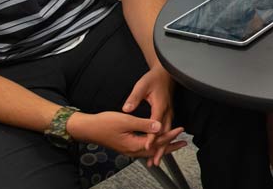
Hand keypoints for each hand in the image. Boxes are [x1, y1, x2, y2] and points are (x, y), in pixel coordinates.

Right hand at [67, 110, 185, 159]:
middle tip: (183, 142)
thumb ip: (143, 124)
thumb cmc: (105, 123)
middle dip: (170, 145)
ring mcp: (129, 150)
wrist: (89, 128)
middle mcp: (132, 150)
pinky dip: (153, 147)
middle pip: (156, 150)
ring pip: (150, 150)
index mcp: (134, 145)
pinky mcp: (127, 146)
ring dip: (163, 147)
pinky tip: (156, 146)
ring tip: (175, 144)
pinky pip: (144, 149)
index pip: (157, 141)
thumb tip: (158, 127)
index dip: (170, 134)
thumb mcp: (126, 121)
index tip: (180, 129)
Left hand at [121, 67, 174, 165]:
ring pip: (167, 134)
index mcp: (160, 106)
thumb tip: (127, 108)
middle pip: (165, 133)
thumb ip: (134, 98)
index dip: (151, 136)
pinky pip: (166, 131)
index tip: (146, 147)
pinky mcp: (167, 115)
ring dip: (163, 148)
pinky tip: (158, 149)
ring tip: (156, 160)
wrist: (165, 74)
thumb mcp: (142, 86)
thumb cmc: (153, 79)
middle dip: (160, 148)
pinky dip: (163, 142)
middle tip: (155, 161)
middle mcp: (167, 111)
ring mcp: (169, 114)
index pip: (156, 124)